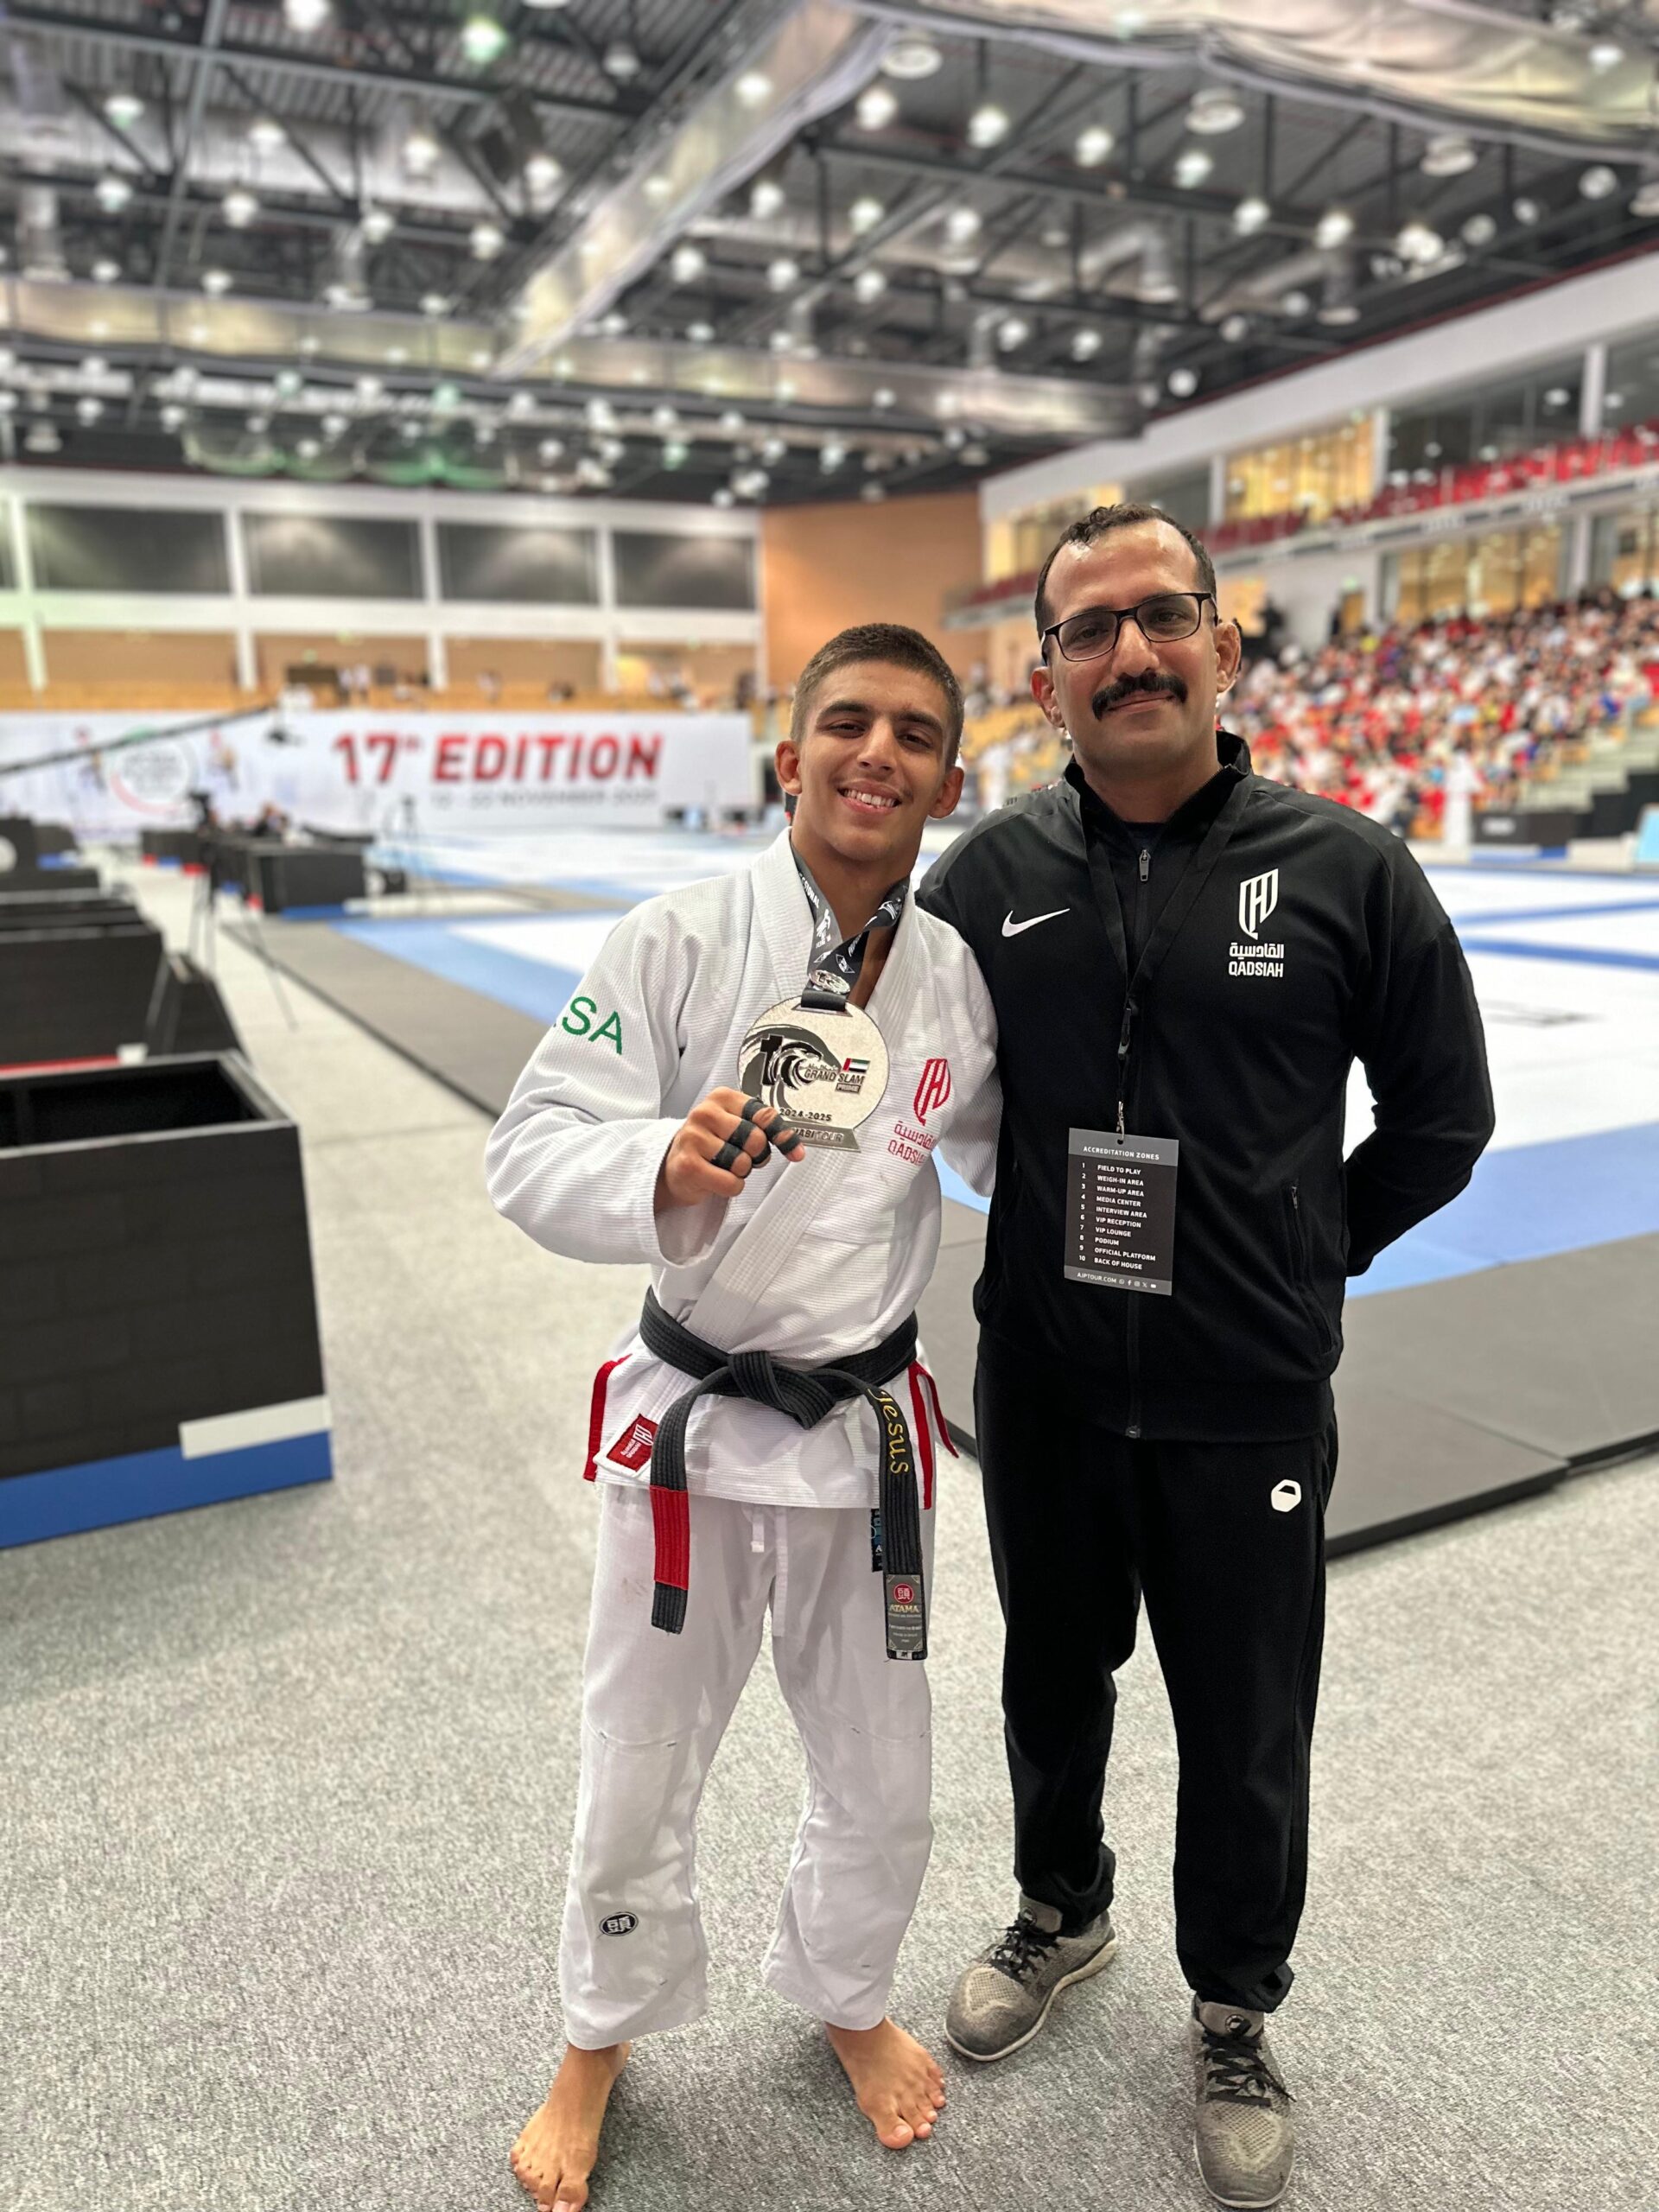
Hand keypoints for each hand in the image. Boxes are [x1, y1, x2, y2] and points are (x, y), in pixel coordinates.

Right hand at [655, 1088, 805, 1213]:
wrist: (673, 1165)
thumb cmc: (710, 1144)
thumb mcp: (735, 1126)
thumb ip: (763, 1130)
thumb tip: (796, 1149)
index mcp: (722, 1098)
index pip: (764, 1115)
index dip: (784, 1136)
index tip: (795, 1152)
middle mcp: (705, 1113)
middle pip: (755, 1140)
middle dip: (756, 1156)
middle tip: (741, 1156)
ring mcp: (693, 1138)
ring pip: (743, 1163)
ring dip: (739, 1172)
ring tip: (721, 1165)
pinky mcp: (688, 1165)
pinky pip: (731, 1183)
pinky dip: (730, 1187)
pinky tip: (715, 1178)